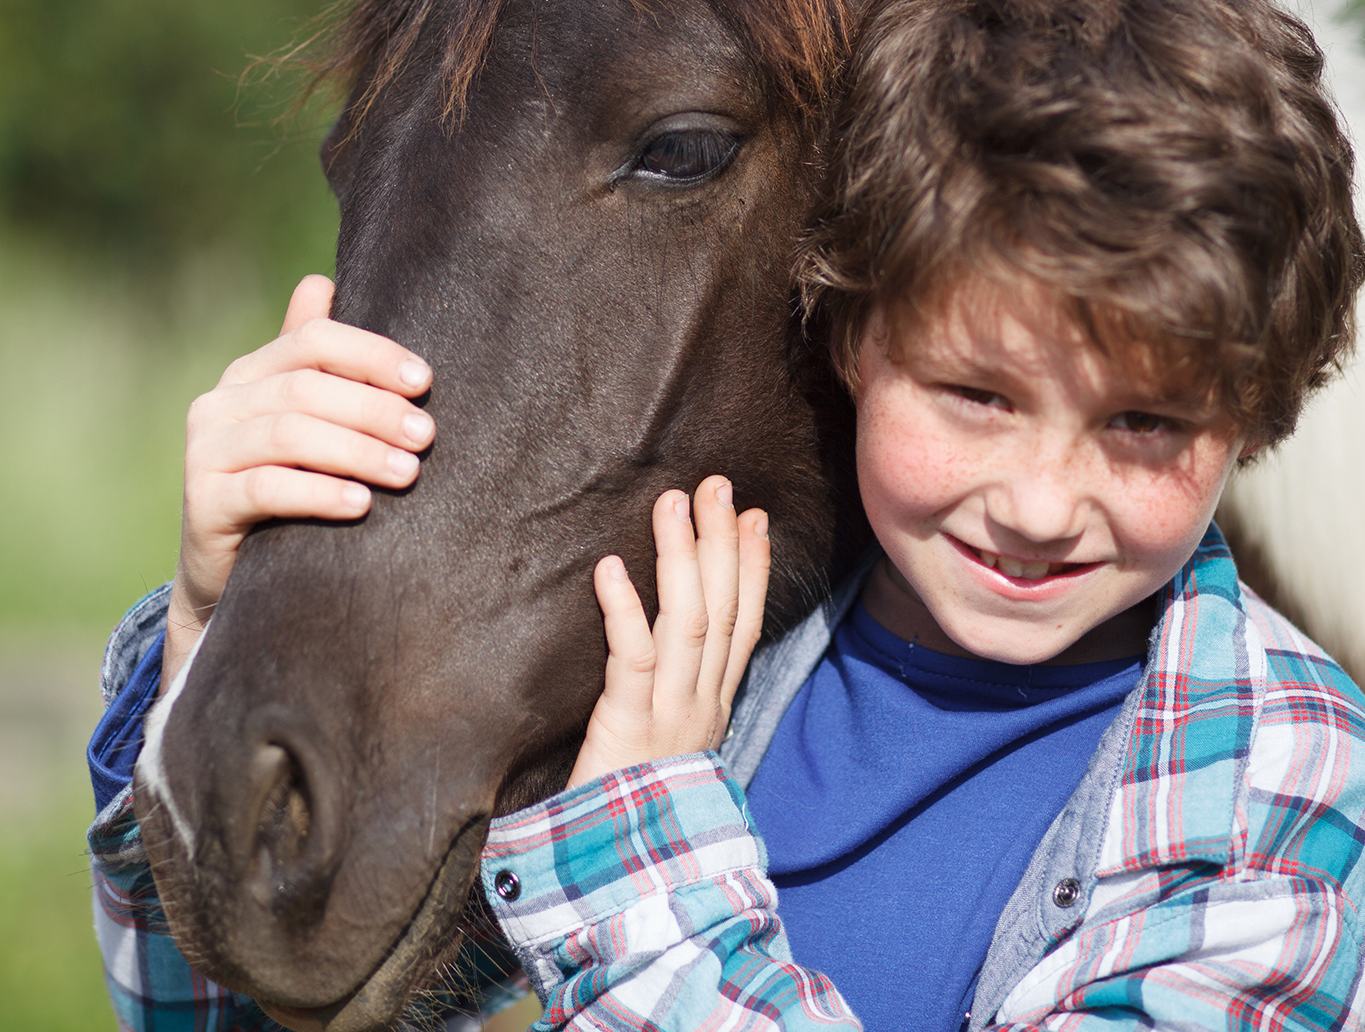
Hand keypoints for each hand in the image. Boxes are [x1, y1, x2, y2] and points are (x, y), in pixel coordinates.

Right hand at [165, 274, 433, 683]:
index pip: (313, 340)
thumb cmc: (285, 489)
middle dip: (374, 408)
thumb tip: (322, 280)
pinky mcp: (203, 502)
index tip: (425, 381)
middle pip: (306, 387)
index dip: (371, 354)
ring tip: (407, 472)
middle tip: (426, 436)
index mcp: (251, 373)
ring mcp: (205, 452)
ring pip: (289, 435)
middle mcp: (221, 403)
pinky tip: (360, 504)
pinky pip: (266, 488)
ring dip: (357, 451)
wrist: (230, 577)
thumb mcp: (303, 426)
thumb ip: (316, 363)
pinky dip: (318, 493)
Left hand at [568, 475, 770, 788]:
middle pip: (723, 610)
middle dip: (722, 542)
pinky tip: (609, 569)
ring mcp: (670, 717)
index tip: (755, 517)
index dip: (752, 568)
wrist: (622, 878)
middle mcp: (701, 706)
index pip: (744, 625)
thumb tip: (674, 649)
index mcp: (713, 708)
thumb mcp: (667, 746)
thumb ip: (674, 697)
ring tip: (671, 503)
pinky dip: (624, 611)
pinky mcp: (628, 729)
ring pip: (688, 623)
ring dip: (681, 557)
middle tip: (717, 485)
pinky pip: (632, 660)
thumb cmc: (633, 807)